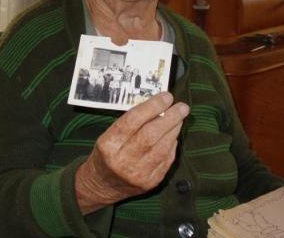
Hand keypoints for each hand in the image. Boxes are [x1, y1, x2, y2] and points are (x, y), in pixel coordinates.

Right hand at [74, 92, 189, 214]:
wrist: (102, 185)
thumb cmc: (106, 155)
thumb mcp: (109, 135)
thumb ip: (130, 122)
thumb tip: (158, 106)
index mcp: (109, 145)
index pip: (133, 120)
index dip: (152, 106)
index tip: (166, 97)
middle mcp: (123, 160)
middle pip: (151, 134)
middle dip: (170, 118)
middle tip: (182, 107)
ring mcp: (138, 174)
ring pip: (162, 147)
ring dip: (174, 130)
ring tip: (180, 118)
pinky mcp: (150, 182)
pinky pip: (166, 160)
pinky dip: (172, 145)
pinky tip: (173, 136)